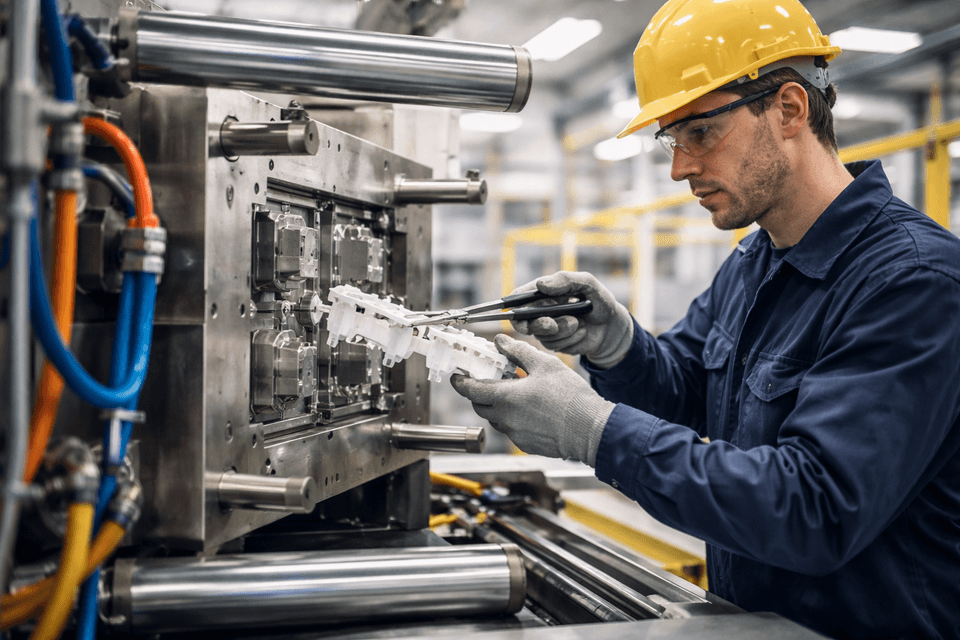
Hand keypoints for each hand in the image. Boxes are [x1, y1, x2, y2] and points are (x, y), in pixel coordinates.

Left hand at [450, 334, 614, 465]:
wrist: (590, 429)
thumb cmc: (570, 397)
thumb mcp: (544, 365)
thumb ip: (518, 352)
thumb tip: (500, 342)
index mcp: (506, 398)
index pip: (471, 390)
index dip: (461, 382)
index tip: (457, 377)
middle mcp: (506, 419)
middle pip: (481, 406)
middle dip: (480, 393)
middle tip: (490, 381)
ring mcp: (515, 435)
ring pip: (497, 419)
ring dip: (499, 407)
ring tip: (516, 394)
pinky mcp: (526, 445)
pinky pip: (512, 431)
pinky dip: (515, 419)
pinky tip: (532, 411)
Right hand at [510, 271, 633, 368]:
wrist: (612, 326)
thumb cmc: (599, 300)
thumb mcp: (587, 284)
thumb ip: (566, 280)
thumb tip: (540, 284)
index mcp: (543, 293)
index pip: (517, 299)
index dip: (512, 308)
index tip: (520, 316)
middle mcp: (540, 311)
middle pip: (523, 322)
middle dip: (539, 324)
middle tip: (552, 324)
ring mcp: (547, 329)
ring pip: (542, 336)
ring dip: (562, 331)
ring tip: (579, 323)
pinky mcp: (556, 344)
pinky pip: (555, 346)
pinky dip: (570, 339)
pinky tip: (583, 331)